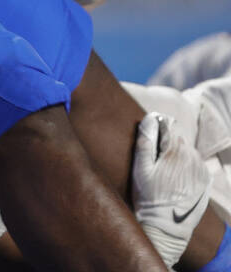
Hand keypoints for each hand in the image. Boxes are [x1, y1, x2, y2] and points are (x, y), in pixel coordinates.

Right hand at [133, 112, 211, 266]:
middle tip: (154, 158)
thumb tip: (149, 119)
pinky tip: (175, 178)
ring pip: (187, 150)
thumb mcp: (140, 169)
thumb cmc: (149, 196)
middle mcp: (192, 156)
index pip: (169, 123)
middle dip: (166, 141)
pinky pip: (195, 164)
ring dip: (177, 153)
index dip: (157, 124)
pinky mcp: (205, 180)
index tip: (149, 131)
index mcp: (175, 150)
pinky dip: (185, 165)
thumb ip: (145, 141)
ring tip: (165, 170)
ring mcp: (201, 168)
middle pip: (178, 137)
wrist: (168, 225)